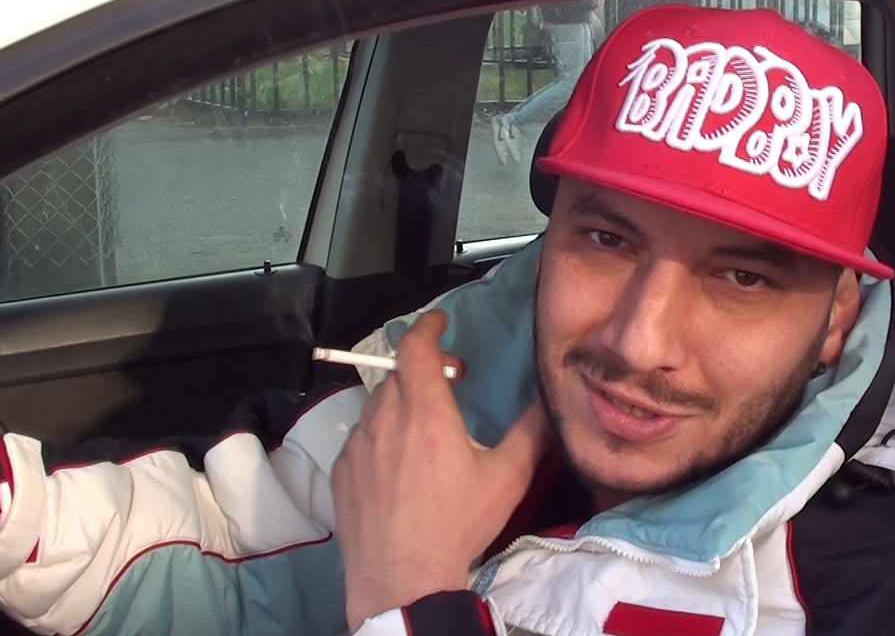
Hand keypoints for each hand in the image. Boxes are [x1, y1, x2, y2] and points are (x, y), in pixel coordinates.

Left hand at [331, 310, 549, 630]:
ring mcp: (357, 447)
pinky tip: (398, 463)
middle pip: (398, 374)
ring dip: (400, 402)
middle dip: (423, 369)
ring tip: (424, 426)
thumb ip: (530, 431)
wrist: (401, 579)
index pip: (415, 348)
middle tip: (449, 382)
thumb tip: (548, 398)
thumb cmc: (457, 525)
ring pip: (376, 405)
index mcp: (426, 413)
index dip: (427, 326)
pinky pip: (360, 438)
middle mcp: (385, 421)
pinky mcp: (341, 473)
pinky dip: (380, 434)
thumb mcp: (507, 478)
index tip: (440, 322)